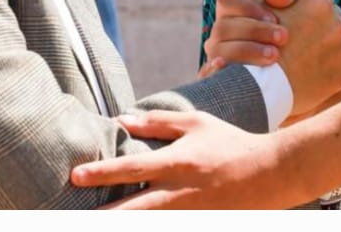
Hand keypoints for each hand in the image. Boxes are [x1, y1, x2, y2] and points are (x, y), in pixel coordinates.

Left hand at [70, 108, 300, 208]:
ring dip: (122, 225)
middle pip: (132, 211)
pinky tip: (129, 224)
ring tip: (93, 224)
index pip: (133, 168)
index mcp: (177, 163)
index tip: (75, 175)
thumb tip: (122, 120)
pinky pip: (165, 228)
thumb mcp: (196, 123)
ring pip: (147, 225)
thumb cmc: (228, 143)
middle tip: (73, 220)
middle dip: (102, 218)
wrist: (267, 175)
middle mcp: (178, 193)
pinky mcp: (195, 225)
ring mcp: (187, 215)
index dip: (102, 171)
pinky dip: (147, 227)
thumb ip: (159, 123)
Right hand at [201, 0, 302, 71]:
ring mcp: (218, 58)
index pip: (226, 2)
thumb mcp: (295, 1)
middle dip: (254, 31)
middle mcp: (220, 35)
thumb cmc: (289, 25)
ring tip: (274, 56)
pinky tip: (242, 77)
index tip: (275, 18)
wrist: (296, 64)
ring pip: (220, 53)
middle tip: (283, 37)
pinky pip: (212, 80)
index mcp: (231, 12)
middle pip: (223, 28)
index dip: (247, 8)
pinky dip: (220, 76)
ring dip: (247, 53)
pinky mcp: (221, 83)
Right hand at [269, 0, 340, 114]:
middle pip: (329, 13)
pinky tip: (309, 72)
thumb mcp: (260, 3)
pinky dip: (328, 65)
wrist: (260, 90)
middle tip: (292, 36)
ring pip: (335, 37)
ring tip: (299, 56)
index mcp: (319, 1)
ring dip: (321, 43)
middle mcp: (337, 22)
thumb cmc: (254, 41)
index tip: (290, 10)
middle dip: (313, 21)